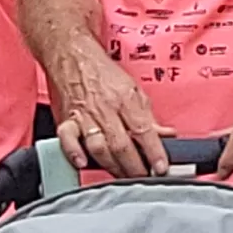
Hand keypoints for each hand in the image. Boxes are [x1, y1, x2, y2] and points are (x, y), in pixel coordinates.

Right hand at [49, 49, 168, 179]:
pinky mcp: (67, 119)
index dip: (155, 152)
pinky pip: (67, 139)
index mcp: (125, 99)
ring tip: (122, 175)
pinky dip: (74, 152)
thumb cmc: (102, 72)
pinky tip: (83, 162)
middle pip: (122, 144)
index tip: (161, 167)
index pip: (144, 130)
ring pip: (99, 146)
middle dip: (135, 167)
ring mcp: (85, 115)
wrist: (73, 54)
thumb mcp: (133, 90)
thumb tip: (166, 135)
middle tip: (144, 177)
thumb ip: (148, 117)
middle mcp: (105, 108)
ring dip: (112, 166)